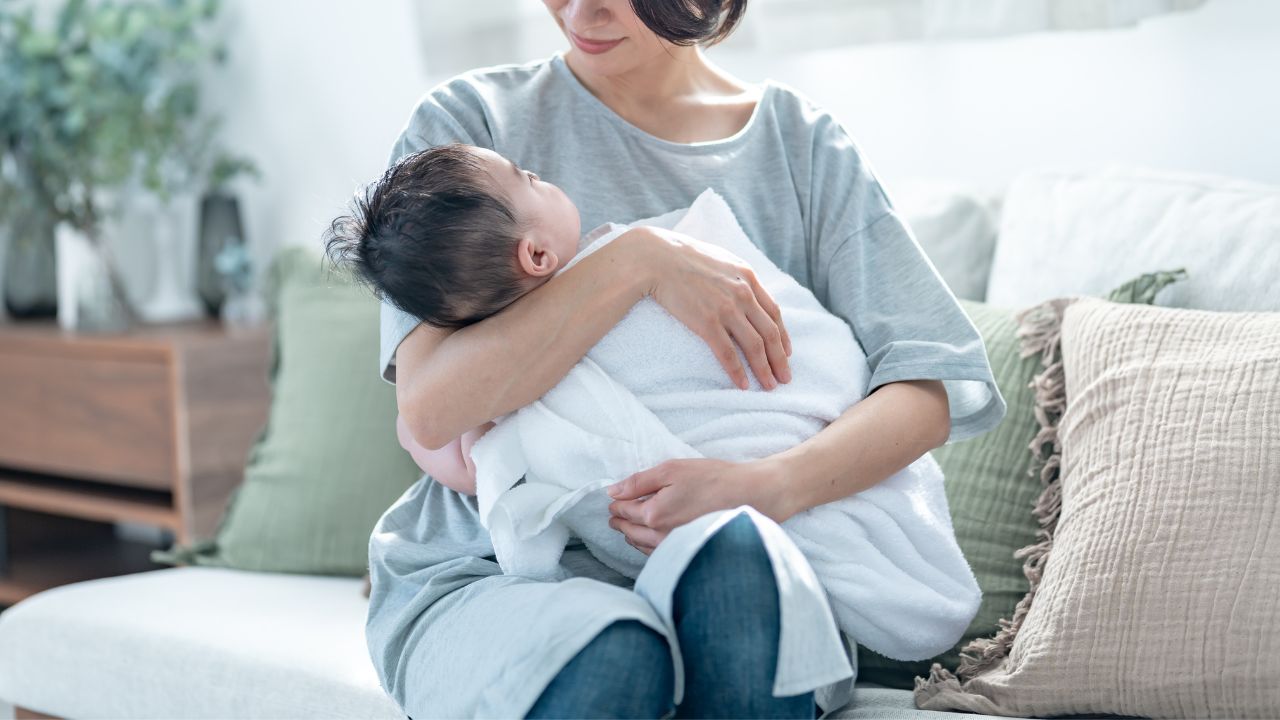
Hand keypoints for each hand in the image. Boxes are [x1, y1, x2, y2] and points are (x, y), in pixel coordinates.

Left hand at [605, 457, 791, 554]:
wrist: (752, 496)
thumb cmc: (713, 479)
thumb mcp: (672, 470)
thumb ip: (639, 482)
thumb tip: (613, 492)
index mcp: (653, 514)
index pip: (623, 511)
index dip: (616, 504)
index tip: (612, 502)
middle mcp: (661, 537)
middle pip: (630, 531)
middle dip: (620, 522)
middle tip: (614, 516)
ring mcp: (676, 548)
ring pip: (642, 546)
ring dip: (632, 536)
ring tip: (627, 528)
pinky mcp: (689, 553)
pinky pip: (659, 554)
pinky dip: (648, 546)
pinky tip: (649, 540)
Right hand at [626, 226, 792, 390]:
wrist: (657, 258)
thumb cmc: (684, 256)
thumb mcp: (721, 259)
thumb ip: (737, 276)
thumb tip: (744, 289)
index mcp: (748, 277)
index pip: (774, 313)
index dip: (783, 336)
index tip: (786, 353)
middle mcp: (743, 294)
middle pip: (770, 333)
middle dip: (780, 359)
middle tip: (785, 378)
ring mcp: (727, 309)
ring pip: (755, 346)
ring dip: (764, 369)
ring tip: (769, 386)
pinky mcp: (707, 322)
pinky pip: (728, 353)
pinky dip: (738, 371)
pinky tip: (743, 385)